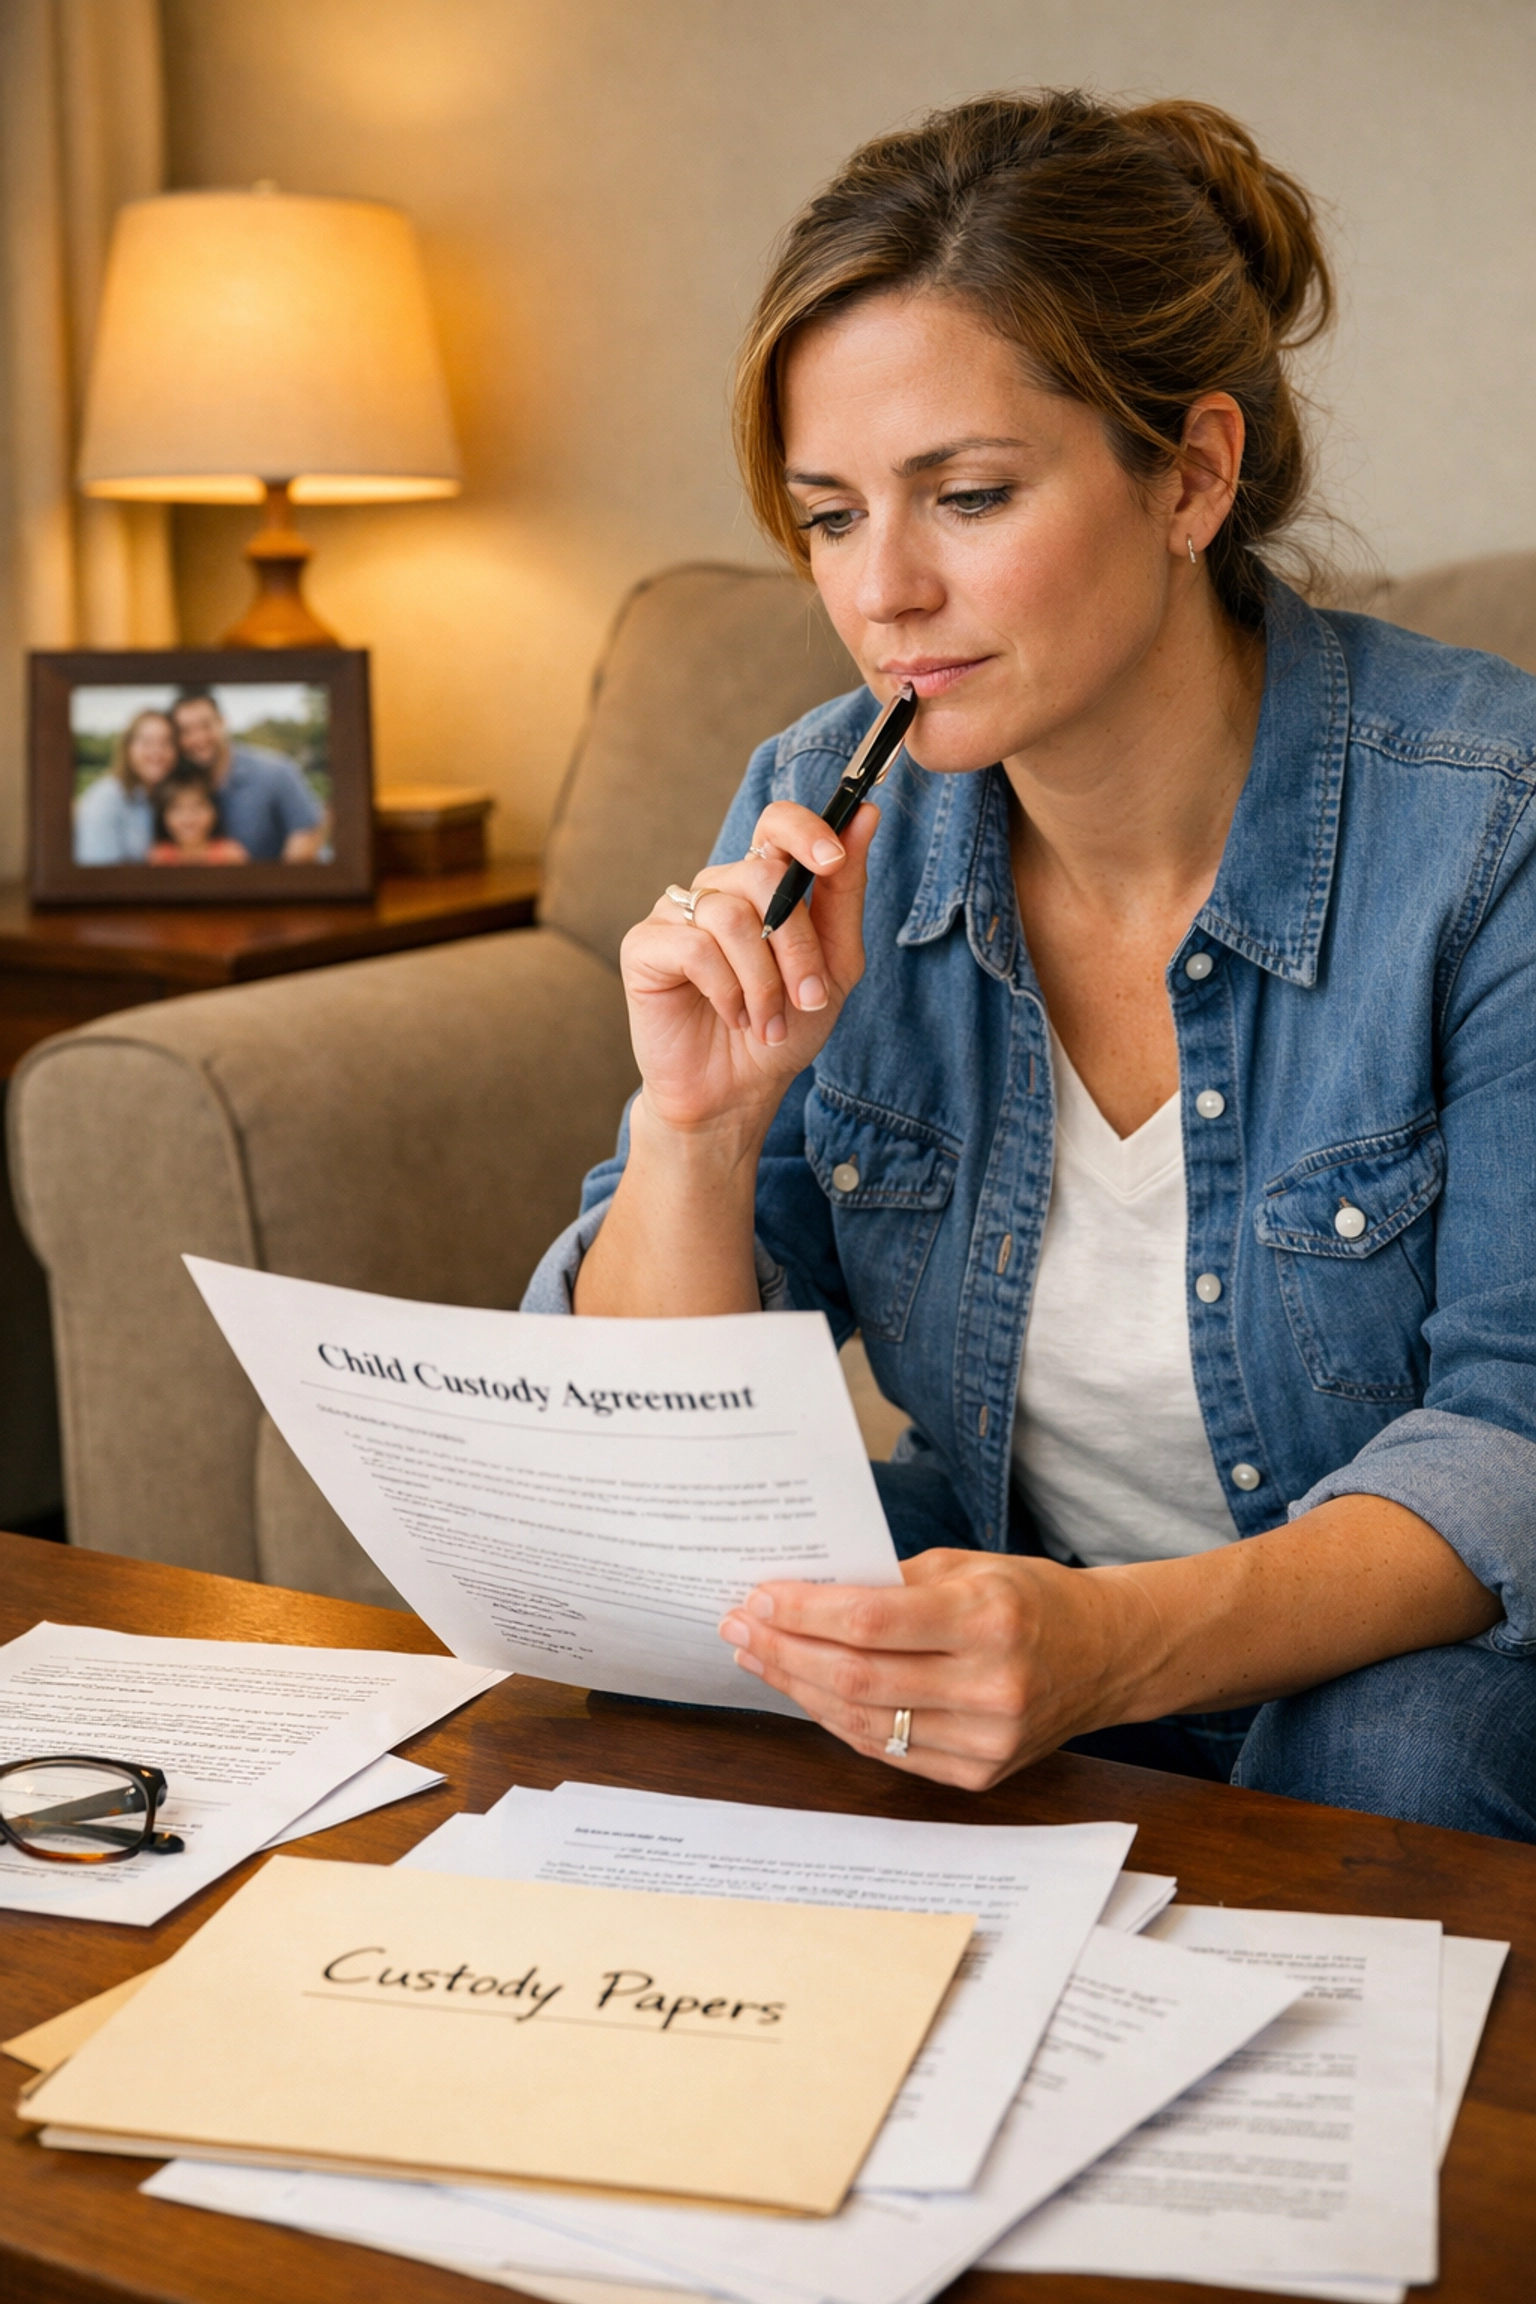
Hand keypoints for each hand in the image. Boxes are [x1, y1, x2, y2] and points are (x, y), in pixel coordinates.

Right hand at [619, 800, 879, 1139]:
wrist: (736, 1093)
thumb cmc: (783, 1029)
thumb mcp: (834, 965)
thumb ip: (845, 892)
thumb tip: (866, 815)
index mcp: (763, 885)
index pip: (777, 823)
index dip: (806, 830)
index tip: (833, 860)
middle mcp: (718, 889)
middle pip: (763, 876)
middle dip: (797, 946)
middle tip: (808, 999)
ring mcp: (677, 913)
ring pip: (732, 916)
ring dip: (763, 981)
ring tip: (767, 1023)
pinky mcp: (644, 945)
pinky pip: (695, 948)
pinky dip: (726, 991)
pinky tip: (733, 1017)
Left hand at [717, 1550, 1142, 1790]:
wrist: (1107, 1655)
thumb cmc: (1032, 1599)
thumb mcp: (969, 1566)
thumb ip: (892, 1584)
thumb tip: (805, 1594)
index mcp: (988, 1617)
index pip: (870, 1621)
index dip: (803, 1613)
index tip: (757, 1598)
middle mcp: (991, 1684)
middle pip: (857, 1678)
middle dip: (785, 1652)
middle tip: (739, 1628)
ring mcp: (987, 1739)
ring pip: (865, 1722)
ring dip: (800, 1689)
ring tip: (760, 1659)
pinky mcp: (981, 1774)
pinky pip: (889, 1751)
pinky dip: (840, 1722)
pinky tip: (808, 1693)